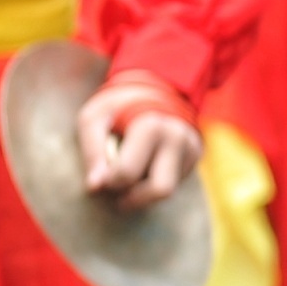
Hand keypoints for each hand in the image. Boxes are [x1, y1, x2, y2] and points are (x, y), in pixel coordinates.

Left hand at [76, 79, 200, 210]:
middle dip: (134, 197)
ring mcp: (191, 149)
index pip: (128, 173)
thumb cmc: (115, 107)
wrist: (149, 88)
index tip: (100, 177)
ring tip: (126, 181)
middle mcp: (178, 139)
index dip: (109, 182)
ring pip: (168, 192)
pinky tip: (142, 169)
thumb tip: (95, 187)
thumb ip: (92, 151)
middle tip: (115, 188)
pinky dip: (152, 184)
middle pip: (161, 190)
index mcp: (153, 126)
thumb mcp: (93, 119)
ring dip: (144, 194)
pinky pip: (173, 184)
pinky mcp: (194, 158)